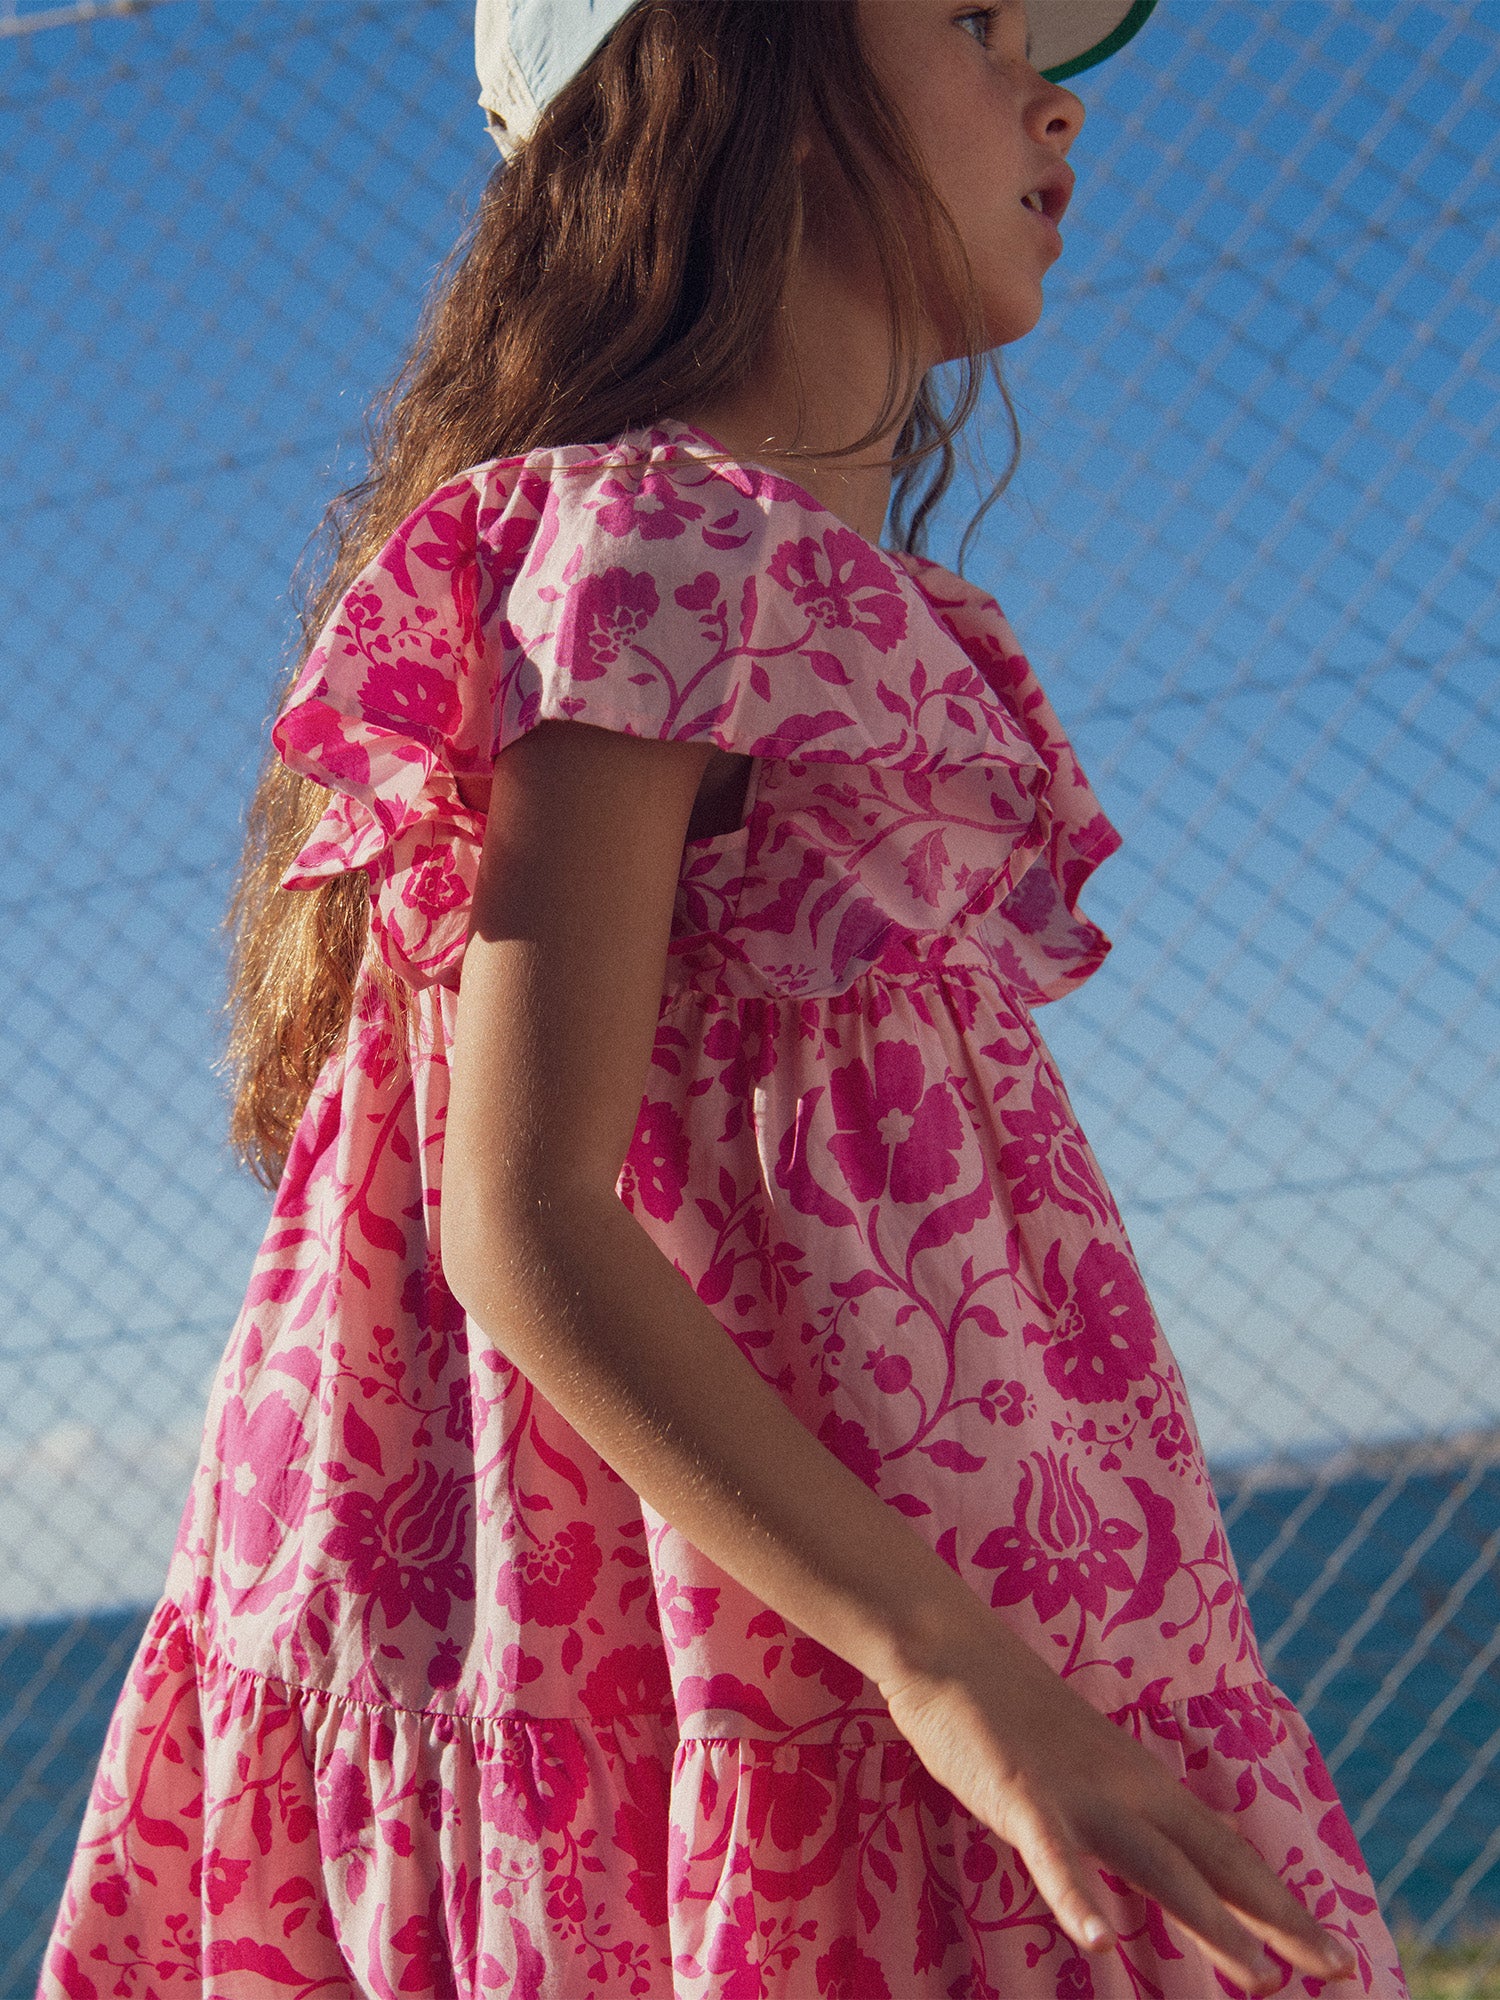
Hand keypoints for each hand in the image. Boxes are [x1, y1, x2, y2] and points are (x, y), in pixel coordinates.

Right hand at [881, 1627, 1359, 1994]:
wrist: (951, 1647)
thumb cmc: (1010, 1712)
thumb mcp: (1082, 1767)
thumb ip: (1117, 1816)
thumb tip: (1153, 1862)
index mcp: (1142, 1784)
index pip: (1227, 1853)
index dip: (1281, 1903)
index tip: (1337, 1953)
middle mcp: (1127, 1788)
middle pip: (1216, 1861)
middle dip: (1278, 1918)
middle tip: (1339, 1969)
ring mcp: (1078, 1793)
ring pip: (1158, 1866)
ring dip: (1212, 1923)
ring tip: (1260, 1975)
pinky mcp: (1023, 1797)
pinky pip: (1054, 1856)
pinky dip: (1077, 1897)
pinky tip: (1099, 1941)